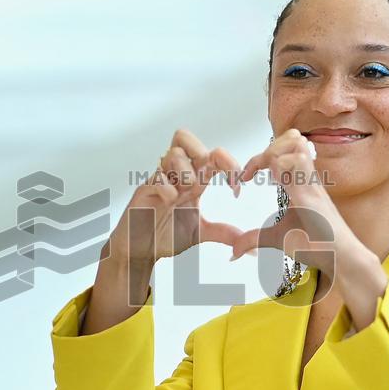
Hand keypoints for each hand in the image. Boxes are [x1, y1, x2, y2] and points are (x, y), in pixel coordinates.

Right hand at [105, 128, 244, 266]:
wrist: (140, 251)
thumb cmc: (164, 235)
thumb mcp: (201, 233)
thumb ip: (224, 232)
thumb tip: (249, 245)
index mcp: (192, 180)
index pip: (211, 155)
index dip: (229, 164)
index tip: (237, 189)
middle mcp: (175, 175)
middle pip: (184, 137)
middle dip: (202, 152)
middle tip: (208, 175)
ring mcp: (157, 182)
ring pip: (172, 154)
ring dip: (186, 171)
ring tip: (186, 192)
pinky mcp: (143, 193)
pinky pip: (155, 178)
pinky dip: (167, 188)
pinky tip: (171, 202)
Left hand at [229, 129, 348, 283]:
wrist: (341, 259)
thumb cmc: (316, 244)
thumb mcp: (276, 238)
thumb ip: (254, 239)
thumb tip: (234, 251)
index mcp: (300, 183)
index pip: (283, 151)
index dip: (260, 157)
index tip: (244, 178)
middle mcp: (307, 179)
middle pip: (293, 138)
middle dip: (269, 147)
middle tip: (253, 172)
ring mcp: (312, 185)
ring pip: (297, 145)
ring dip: (275, 153)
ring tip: (264, 176)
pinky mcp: (313, 197)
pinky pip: (299, 166)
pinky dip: (282, 167)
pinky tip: (274, 184)